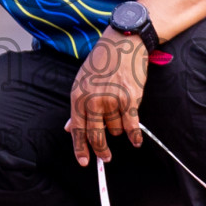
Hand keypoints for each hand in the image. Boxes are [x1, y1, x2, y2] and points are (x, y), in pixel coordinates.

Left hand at [68, 29, 147, 164]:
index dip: (80, 149)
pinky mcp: (129, 99)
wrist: (123, 43)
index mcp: (78, 97)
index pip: (77, 130)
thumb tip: (69, 128)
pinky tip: (136, 140)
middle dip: (101, 151)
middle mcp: (93, 101)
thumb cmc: (102, 62)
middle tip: (105, 158)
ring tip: (120, 110)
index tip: (84, 161)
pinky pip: (131, 126)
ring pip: (116, 129)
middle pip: (96, 136)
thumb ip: (77, 107)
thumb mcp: (82, 82)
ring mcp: (111, 100)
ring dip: (119, 126)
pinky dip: (135, 136)